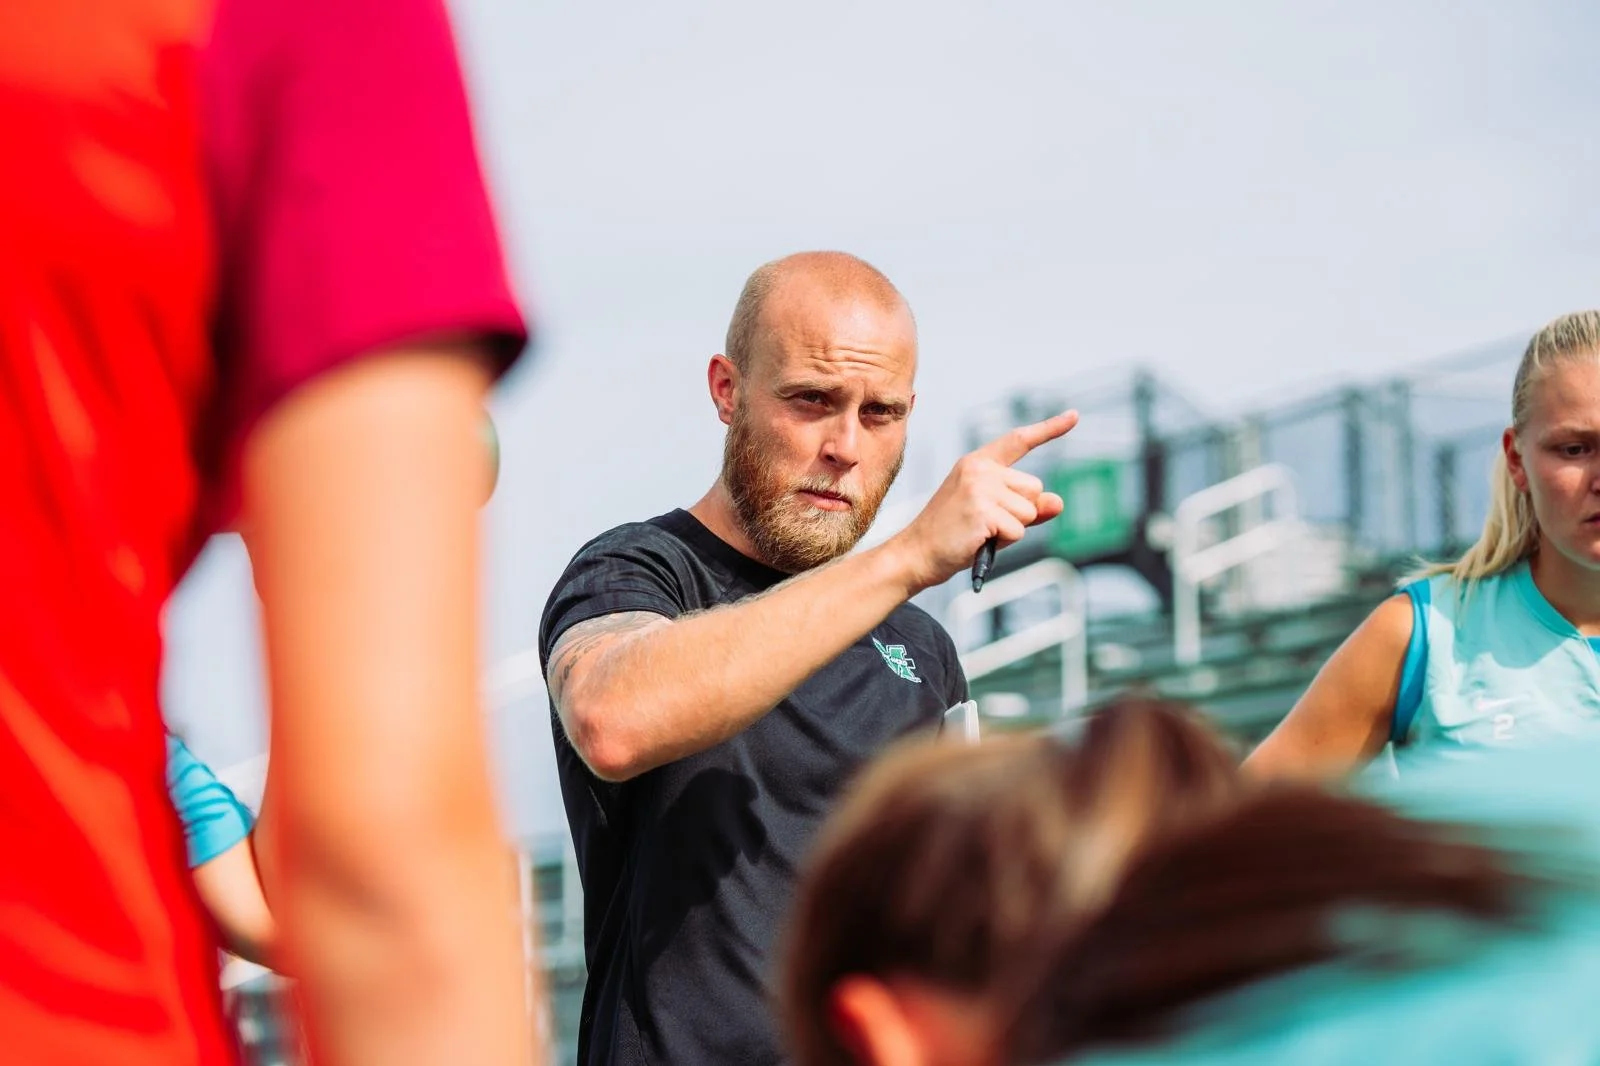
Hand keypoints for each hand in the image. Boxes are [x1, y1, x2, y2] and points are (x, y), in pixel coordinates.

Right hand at [888, 410, 1078, 591]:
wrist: (917, 553)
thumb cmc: (953, 533)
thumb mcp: (991, 512)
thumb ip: (1026, 506)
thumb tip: (1059, 501)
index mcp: (978, 462)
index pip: (1019, 440)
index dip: (1050, 429)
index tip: (1075, 416)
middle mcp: (979, 469)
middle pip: (1034, 488)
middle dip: (1020, 512)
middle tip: (984, 522)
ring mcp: (980, 488)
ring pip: (1029, 511)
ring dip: (1011, 529)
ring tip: (979, 531)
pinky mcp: (983, 511)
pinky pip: (1019, 530)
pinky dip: (1003, 542)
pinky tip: (978, 540)